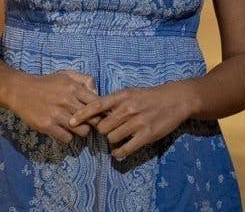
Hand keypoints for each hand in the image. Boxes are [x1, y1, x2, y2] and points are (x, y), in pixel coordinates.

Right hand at [6, 69, 105, 143]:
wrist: (21, 90)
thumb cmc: (47, 83)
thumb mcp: (67, 75)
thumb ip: (85, 80)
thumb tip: (96, 93)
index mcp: (74, 88)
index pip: (97, 103)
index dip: (100, 110)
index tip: (98, 114)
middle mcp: (67, 101)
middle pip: (92, 120)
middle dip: (93, 122)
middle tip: (88, 122)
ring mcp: (57, 114)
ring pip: (82, 131)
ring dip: (81, 131)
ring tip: (75, 126)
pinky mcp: (47, 126)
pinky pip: (67, 138)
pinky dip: (68, 137)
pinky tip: (63, 130)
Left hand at [66, 81, 193, 158]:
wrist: (175, 100)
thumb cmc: (150, 96)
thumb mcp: (131, 92)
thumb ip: (114, 102)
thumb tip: (94, 110)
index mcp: (123, 96)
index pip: (97, 105)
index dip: (82, 114)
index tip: (70, 121)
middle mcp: (128, 109)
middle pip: (102, 127)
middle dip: (102, 131)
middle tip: (108, 130)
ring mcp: (137, 123)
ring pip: (112, 138)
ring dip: (112, 141)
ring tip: (118, 137)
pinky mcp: (146, 136)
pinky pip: (124, 149)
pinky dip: (119, 153)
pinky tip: (119, 151)